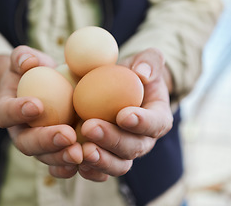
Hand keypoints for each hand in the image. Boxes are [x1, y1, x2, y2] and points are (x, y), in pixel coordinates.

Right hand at [0, 46, 82, 178]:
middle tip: (67, 134)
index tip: (37, 105)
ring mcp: (37, 146)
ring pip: (45, 158)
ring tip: (80, 152)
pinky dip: (72, 167)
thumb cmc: (34, 71)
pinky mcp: (54, 152)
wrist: (44, 87)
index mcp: (7, 111)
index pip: (5, 114)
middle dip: (45, 141)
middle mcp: (19, 132)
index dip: (17, 111)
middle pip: (26, 144)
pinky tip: (87, 162)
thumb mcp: (25, 59)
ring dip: (62, 157)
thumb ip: (23, 57)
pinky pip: (60, 165)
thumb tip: (29, 62)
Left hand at [78, 48, 173, 181]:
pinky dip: (88, 170)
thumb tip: (143, 73)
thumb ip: (150, 61)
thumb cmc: (133, 73)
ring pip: (117, 164)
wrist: (117, 88)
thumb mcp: (146, 60)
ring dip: (100, 160)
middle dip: (112, 140)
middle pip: (133, 148)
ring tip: (82, 150)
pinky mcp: (106, 157)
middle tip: (90, 127)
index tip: (123, 115)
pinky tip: (74, 162)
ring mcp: (124, 152)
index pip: (156, 123)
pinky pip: (100, 170)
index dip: (142, 122)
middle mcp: (143, 140)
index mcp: (157, 118)